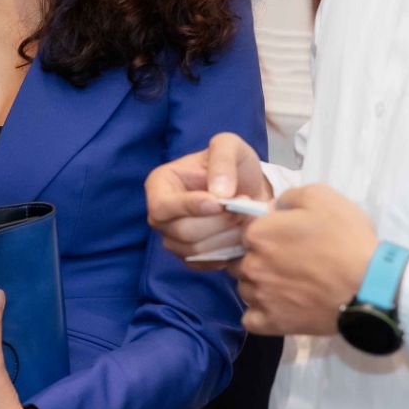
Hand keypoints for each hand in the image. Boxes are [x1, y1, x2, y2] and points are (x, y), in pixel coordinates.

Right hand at [146, 132, 270, 268]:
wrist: (249, 190)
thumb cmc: (233, 165)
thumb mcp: (229, 145)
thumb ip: (222, 160)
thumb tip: (218, 193)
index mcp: (159, 185)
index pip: (161, 206)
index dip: (189, 207)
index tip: (220, 203)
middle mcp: (161, 216)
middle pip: (181, 231)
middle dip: (217, 222)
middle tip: (244, 208)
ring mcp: (173, 239)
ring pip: (195, 250)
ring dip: (227, 236)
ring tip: (246, 218)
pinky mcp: (190, 258)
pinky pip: (205, 263)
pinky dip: (227, 251)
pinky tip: (239, 234)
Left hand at [229, 184, 377, 335]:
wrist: (369, 287)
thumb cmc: (346, 239)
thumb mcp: (322, 197)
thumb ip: (289, 197)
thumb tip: (273, 208)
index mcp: (258, 234)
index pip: (246, 231)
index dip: (265, 232)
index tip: (285, 237)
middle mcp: (252, 265)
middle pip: (242, 260)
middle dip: (259, 258)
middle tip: (288, 261)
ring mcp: (260, 296)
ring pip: (245, 288)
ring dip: (259, 286)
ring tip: (287, 285)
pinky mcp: (271, 323)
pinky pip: (251, 319)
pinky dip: (261, 314)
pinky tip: (279, 306)